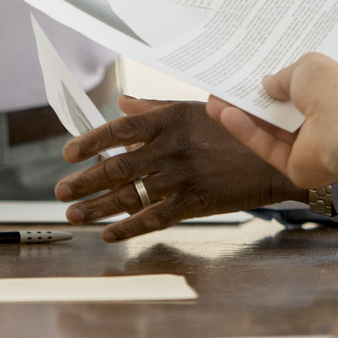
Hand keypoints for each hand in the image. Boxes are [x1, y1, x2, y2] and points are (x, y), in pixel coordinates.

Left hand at [54, 97, 299, 240]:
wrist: (276, 158)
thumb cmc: (235, 129)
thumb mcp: (195, 108)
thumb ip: (154, 108)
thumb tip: (120, 103)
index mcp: (170, 119)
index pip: (119, 129)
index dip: (90, 141)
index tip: (68, 153)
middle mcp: (172, 147)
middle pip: (118, 166)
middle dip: (85, 181)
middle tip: (61, 191)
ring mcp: (183, 176)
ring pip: (130, 195)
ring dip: (98, 207)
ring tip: (74, 214)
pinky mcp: (196, 202)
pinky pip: (155, 218)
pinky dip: (129, 228)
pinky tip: (109, 234)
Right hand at [206, 53, 337, 188]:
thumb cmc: (335, 92)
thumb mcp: (305, 67)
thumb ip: (283, 75)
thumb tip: (268, 83)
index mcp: (330, 95)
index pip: (298, 88)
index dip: (274, 81)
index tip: (249, 74)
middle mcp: (321, 121)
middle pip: (278, 112)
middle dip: (250, 100)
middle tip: (224, 90)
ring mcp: (308, 146)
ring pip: (268, 131)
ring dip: (242, 116)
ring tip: (214, 103)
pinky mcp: (295, 167)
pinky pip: (266, 148)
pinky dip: (247, 132)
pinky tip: (226, 116)